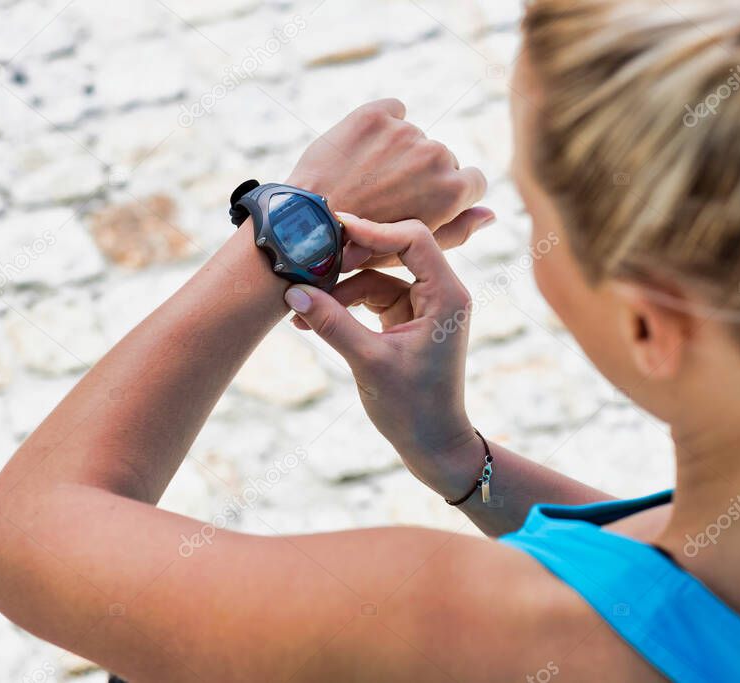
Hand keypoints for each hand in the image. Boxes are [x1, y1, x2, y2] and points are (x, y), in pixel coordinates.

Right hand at [284, 213, 483, 491]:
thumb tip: (292, 291)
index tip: (334, 228)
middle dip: (351, 257)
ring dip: (340, 288)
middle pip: (395, 250)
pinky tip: (312, 318)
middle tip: (310, 262)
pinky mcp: (406, 319)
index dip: (373, 230)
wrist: (432, 445)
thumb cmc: (413, 408)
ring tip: (301, 305)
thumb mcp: (368, 362)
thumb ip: (333, 324)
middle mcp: (440, 292)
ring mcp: (423, 305)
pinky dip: (344, 304)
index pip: (413, 239)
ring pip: (376, 276)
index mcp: (447, 295)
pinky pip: (372, 297)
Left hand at [286, 99, 492, 269]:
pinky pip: (392, 111)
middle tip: (385, 195)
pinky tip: (360, 152)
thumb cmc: (363, 246)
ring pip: (414, 137)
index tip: (424, 201)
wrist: (308, 225)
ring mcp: (406, 133)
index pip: (474, 180)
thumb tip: (492, 213)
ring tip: (365, 178)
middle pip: (442, 158)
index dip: (449, 193)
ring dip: (397, 152)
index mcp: (452, 190)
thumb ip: (460, 229)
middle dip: (420, 173)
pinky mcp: (376, 115)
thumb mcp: (416, 245)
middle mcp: (436, 156)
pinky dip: (381, 126)